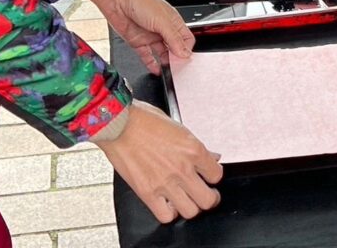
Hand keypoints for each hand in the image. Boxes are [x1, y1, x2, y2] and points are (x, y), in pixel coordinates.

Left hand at [81, 0, 194, 74]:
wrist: (117, 0)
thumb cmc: (140, 1)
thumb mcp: (162, 21)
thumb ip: (174, 39)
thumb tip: (185, 53)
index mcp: (173, 21)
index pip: (186, 39)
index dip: (187, 49)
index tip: (184, 60)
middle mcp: (163, 29)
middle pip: (175, 48)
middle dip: (177, 58)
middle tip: (178, 68)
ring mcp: (151, 36)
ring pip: (162, 54)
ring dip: (166, 63)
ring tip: (168, 72)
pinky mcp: (138, 42)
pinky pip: (147, 56)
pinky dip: (151, 64)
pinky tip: (156, 70)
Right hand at [96, 102, 221, 222]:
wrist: (119, 124)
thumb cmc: (145, 120)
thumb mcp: (179, 128)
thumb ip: (197, 147)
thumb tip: (212, 157)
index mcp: (193, 149)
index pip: (217, 175)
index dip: (214, 177)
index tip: (209, 177)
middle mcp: (182, 168)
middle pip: (208, 199)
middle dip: (210, 198)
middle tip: (206, 194)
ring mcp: (165, 182)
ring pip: (191, 211)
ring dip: (190, 206)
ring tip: (187, 199)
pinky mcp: (147, 192)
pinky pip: (166, 215)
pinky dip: (169, 212)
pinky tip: (168, 203)